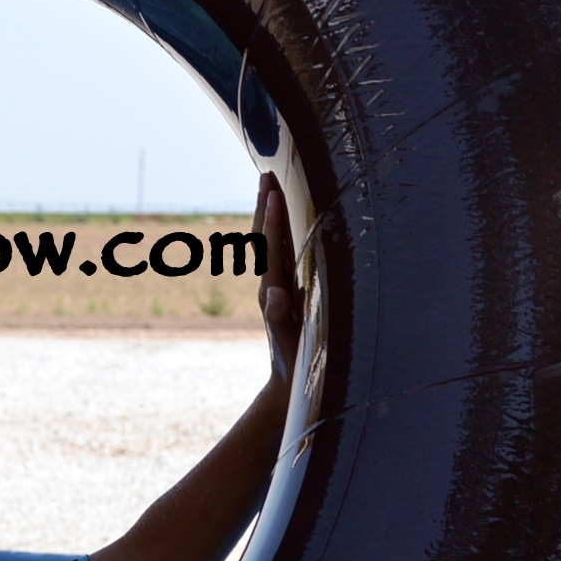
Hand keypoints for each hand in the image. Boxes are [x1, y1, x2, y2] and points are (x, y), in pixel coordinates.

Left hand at [255, 174, 303, 385]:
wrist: (287, 387)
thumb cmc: (295, 367)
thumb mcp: (291, 345)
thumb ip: (280, 320)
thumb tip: (273, 295)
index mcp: (273, 293)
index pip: (271, 250)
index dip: (272, 222)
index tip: (273, 194)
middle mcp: (271, 285)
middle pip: (264, 239)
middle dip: (265, 205)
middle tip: (267, 173)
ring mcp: (276, 287)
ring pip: (270, 243)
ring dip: (270, 213)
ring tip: (272, 184)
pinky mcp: (284, 291)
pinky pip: (280, 254)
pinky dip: (281, 231)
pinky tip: (287, 218)